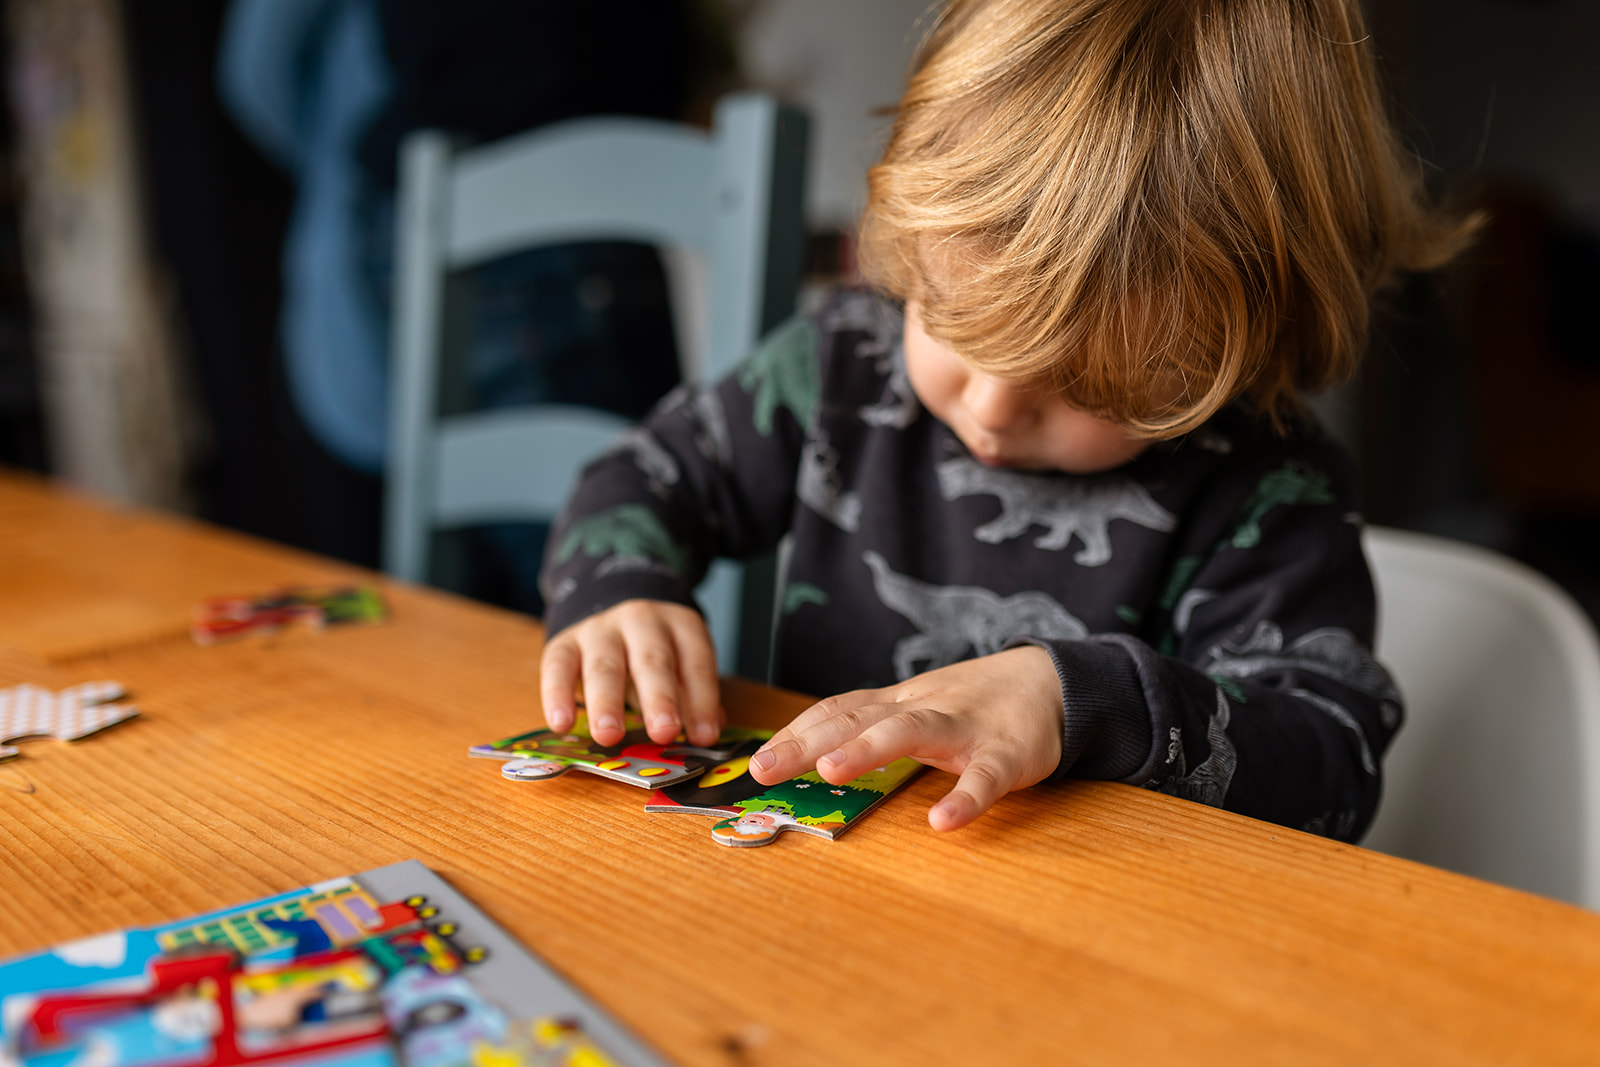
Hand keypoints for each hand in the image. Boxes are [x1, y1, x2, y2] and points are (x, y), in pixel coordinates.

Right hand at [539, 599, 723, 747]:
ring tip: (609, 735)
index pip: (696, 663)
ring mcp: (600, 630)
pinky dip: (557, 695)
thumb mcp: (681, 664)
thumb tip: (705, 731)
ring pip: (604, 666)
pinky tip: (561, 723)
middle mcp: (641, 621)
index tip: (705, 737)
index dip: (703, 701)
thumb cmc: (653, 650)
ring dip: (608, 703)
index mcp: (680, 625)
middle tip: (665, 732)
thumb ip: (691, 695)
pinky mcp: (564, 642)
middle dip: (660, 699)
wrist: (610, 604)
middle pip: (652, 661)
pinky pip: (558, 667)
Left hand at [746, 646, 1063, 830]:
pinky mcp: (1007, 752)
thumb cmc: (973, 704)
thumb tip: (813, 755)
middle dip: (808, 742)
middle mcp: (923, 708)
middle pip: (859, 718)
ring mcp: (964, 727)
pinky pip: (986, 777)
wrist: (1050, 683)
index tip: (758, 759)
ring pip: (912, 730)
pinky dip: (966, 798)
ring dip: (870, 748)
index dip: (796, 732)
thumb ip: (873, 728)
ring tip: (833, 771)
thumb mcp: (918, 710)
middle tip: (764, 769)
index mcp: (898, 703)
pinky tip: (944, 823)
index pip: (838, 710)